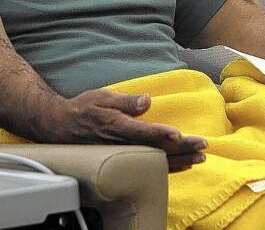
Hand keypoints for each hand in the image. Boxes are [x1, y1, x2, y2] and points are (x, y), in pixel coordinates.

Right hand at [58, 89, 207, 171]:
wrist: (61, 126)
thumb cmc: (83, 108)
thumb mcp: (102, 96)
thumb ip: (126, 101)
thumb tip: (147, 101)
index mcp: (117, 126)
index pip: (144, 132)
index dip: (162, 134)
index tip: (179, 135)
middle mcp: (122, 143)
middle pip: (156, 149)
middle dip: (181, 148)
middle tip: (203, 146)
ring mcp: (124, 154)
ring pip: (156, 161)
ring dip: (180, 160)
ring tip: (200, 158)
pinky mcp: (125, 158)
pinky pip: (150, 167)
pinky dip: (168, 167)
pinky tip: (183, 165)